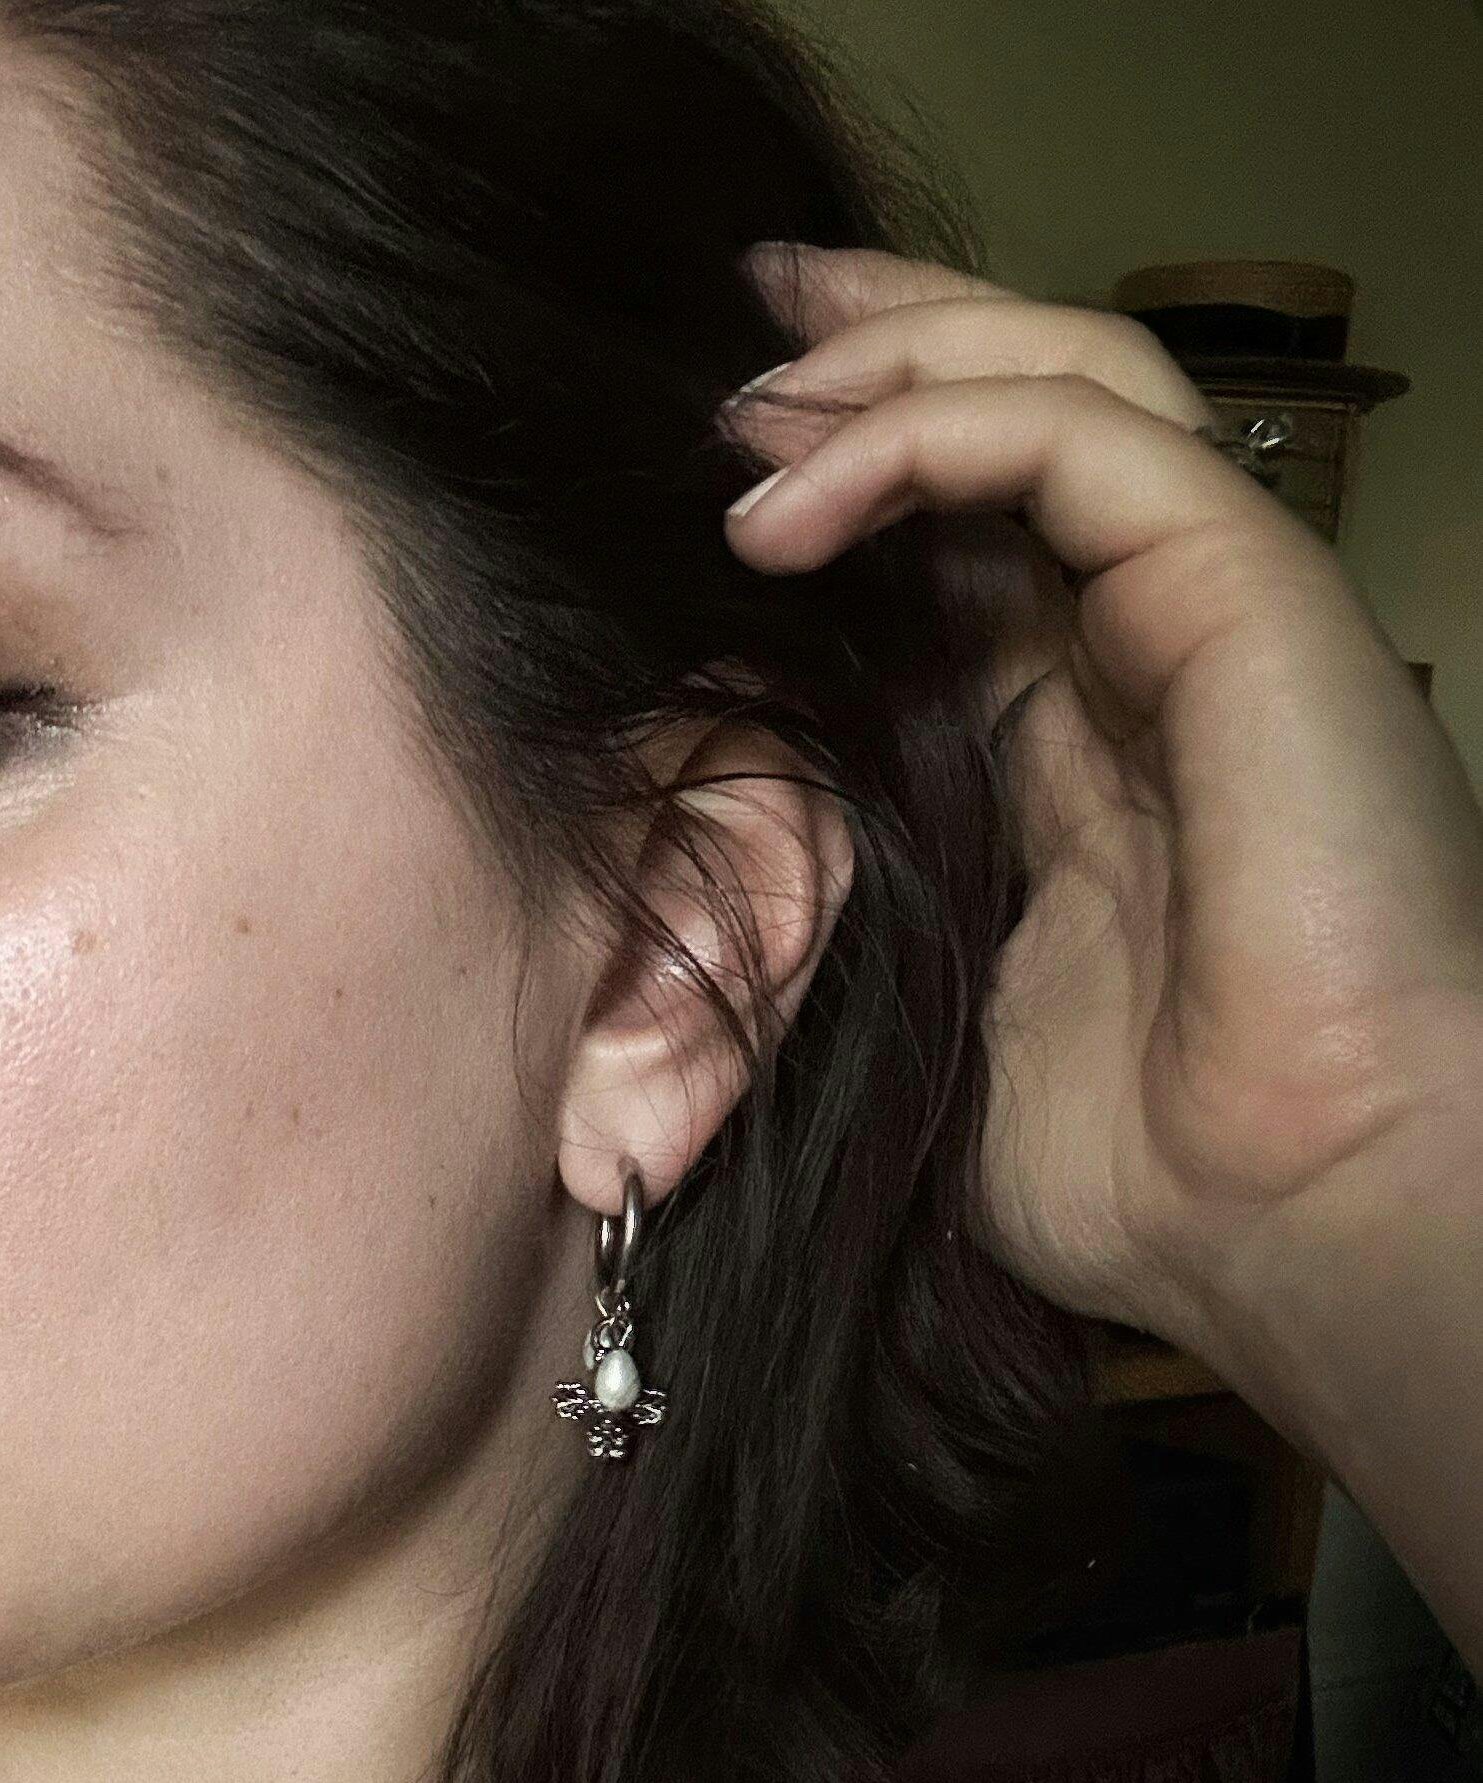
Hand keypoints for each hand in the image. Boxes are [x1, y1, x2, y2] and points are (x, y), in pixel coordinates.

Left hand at [721, 246, 1482, 1363]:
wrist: (1291, 1218)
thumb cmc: (1155, 1175)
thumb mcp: (955, 1020)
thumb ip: (888, 910)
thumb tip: (750, 878)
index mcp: (1092, 749)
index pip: (973, 546)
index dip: (856, 473)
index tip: (714, 460)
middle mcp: (1156, 659)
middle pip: (1022, 423)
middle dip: (873, 351)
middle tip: (728, 339)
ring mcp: (1211, 616)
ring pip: (1060, 384)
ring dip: (885, 366)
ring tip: (739, 403)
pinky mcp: (1242, 595)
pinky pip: (1073, 440)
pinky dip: (918, 435)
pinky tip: (786, 500)